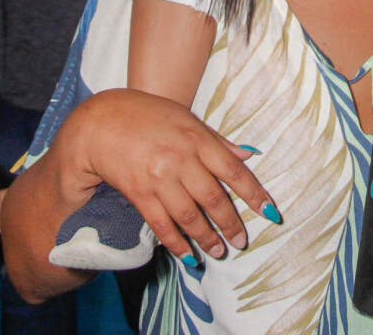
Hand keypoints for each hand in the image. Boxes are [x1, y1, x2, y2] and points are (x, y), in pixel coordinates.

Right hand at [66, 90, 280, 259]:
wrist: (103, 122)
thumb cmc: (149, 116)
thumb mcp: (186, 119)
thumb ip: (218, 140)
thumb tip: (249, 154)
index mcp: (197, 138)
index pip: (233, 170)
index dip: (254, 194)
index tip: (270, 212)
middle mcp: (181, 159)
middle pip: (213, 197)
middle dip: (230, 223)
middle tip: (241, 240)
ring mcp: (159, 179)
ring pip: (190, 215)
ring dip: (207, 237)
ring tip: (219, 251)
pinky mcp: (140, 195)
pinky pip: (163, 225)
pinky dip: (177, 243)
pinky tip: (189, 255)